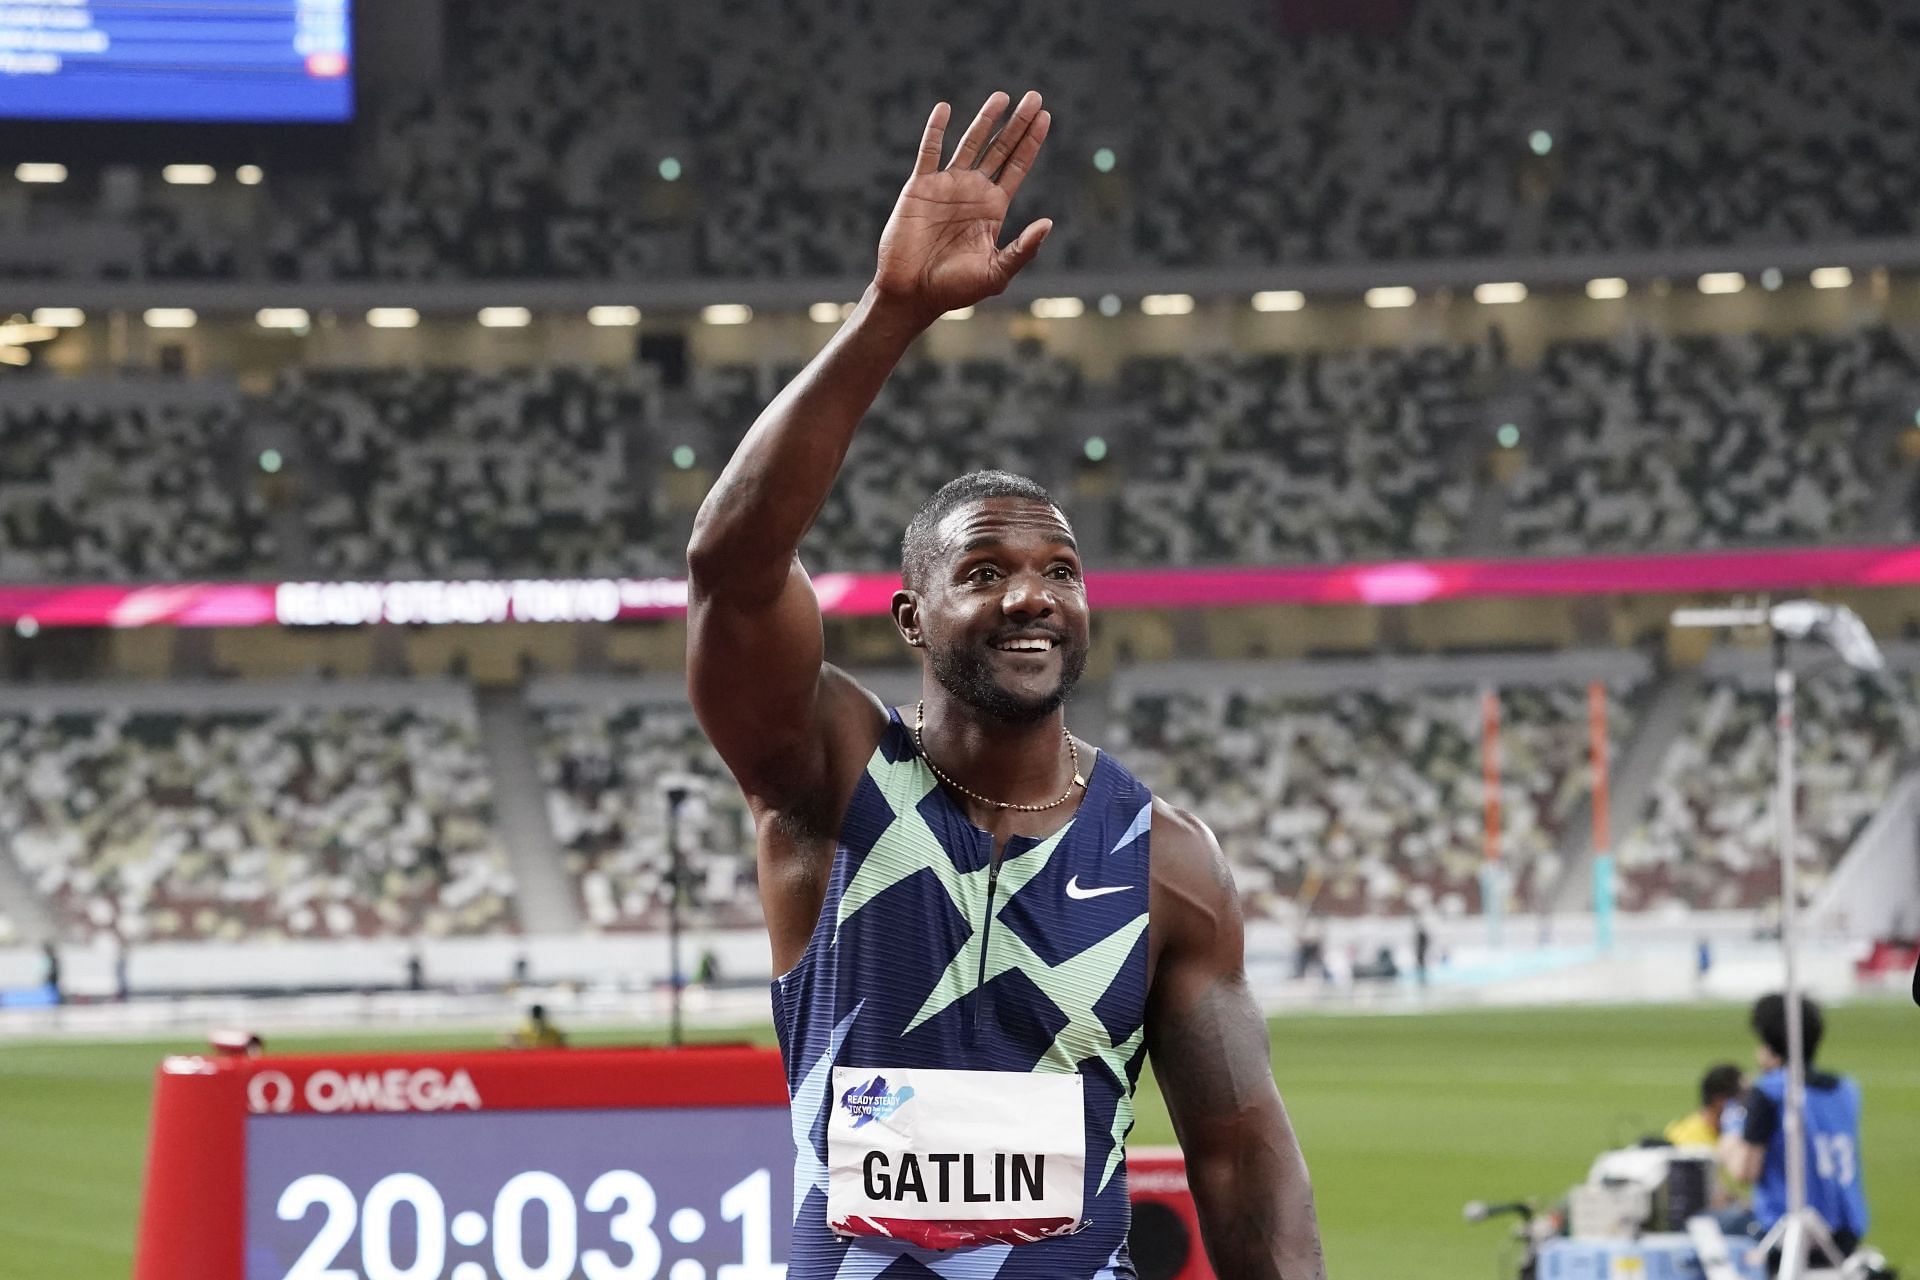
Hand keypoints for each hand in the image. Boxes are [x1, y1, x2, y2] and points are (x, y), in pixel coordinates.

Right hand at [873, 91, 1053, 326]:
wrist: (912, 293)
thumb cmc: (954, 289)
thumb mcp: (996, 273)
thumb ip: (1022, 249)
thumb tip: (1048, 223)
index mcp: (994, 208)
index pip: (1017, 166)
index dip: (1031, 142)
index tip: (1045, 117)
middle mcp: (973, 192)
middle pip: (1000, 148)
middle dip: (1017, 123)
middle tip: (1034, 96)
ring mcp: (946, 186)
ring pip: (969, 143)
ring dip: (985, 120)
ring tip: (1002, 97)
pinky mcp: (919, 187)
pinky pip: (929, 152)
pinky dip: (935, 130)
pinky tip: (945, 109)